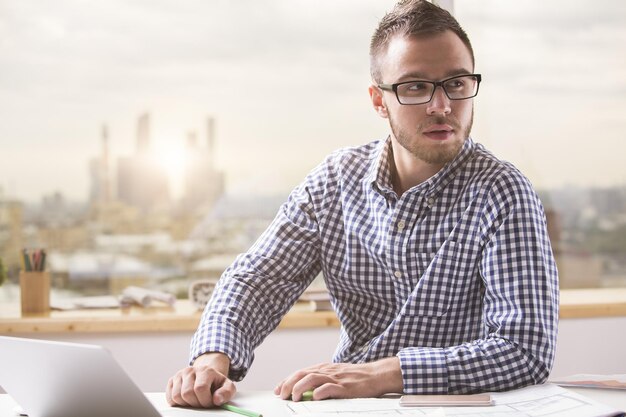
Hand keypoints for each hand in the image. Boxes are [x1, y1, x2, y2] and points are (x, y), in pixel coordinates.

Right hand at [166, 352, 235, 407]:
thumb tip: (217, 399)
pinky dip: (177, 403)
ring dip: (186, 404)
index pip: (200, 388)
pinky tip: (186, 400)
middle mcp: (190, 370)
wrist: (207, 376)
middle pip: (187, 393)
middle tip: (202, 403)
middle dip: (196, 403)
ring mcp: (179, 375)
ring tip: (195, 401)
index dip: (205, 400)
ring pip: (176, 396)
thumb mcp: (227, 386)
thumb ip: (226, 392)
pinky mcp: (171, 381)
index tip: (210, 402)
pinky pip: (169, 397)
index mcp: (205, 370)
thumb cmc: (216, 383)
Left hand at [274, 357, 402, 400]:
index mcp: (324, 368)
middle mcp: (327, 371)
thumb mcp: (335, 374)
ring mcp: (336, 378)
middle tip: (281, 395)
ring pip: (312, 378)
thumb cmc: (355, 377)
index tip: (277, 390)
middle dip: (288, 384)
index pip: (300, 372)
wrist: (375, 375)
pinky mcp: (345, 387)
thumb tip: (304, 390)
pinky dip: (319, 392)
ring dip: (299, 388)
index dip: (286, 380)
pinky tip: (314, 398)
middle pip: (302, 374)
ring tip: (293, 397)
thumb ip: (321, 380)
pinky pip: (329, 387)